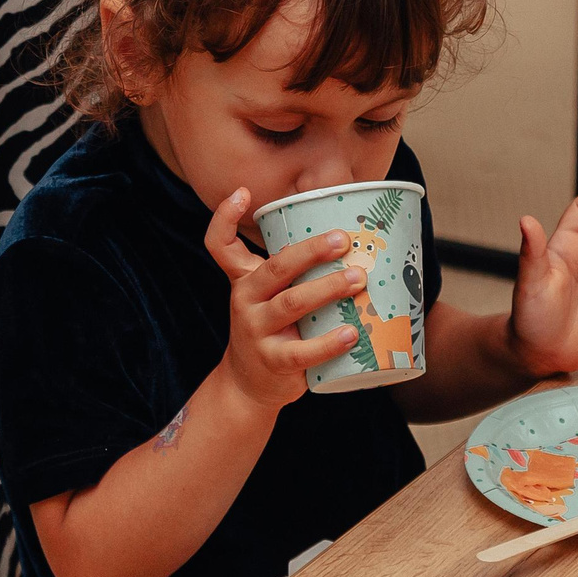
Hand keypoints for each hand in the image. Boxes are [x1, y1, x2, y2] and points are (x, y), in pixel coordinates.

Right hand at [205, 188, 363, 408]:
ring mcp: (257, 331)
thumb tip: (355, 238)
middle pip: (275, 268)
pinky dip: (329, 342)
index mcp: (244, 279)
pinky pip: (302, 351)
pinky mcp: (273, 361)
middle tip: (344, 240)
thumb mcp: (271, 296)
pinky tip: (352, 333)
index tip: (242, 192)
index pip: (220, 244)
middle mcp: (245, 300)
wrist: (249, 384)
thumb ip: (296, 271)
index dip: (224, 217)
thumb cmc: (273, 329)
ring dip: (328, 289)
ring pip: (292, 304)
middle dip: (311, 251)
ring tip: (358, 279)